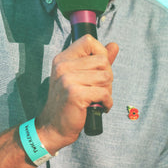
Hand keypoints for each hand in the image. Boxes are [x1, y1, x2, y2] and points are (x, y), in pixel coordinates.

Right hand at [35, 35, 118, 152]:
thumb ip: (97, 61)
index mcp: (63, 58)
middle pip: (102, 60)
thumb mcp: (79, 77)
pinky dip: (107, 103)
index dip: (100, 52)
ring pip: (105, 77)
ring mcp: (67, 79)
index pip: (88, 41)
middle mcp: (63, 65)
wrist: (53, 126)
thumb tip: (114, 45)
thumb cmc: (68, 102)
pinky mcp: (75, 94)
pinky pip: (104, 93)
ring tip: (97, 99)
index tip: (98, 69)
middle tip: (99, 89)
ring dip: (107, 91)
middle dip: (107, 76)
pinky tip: (99, 107)